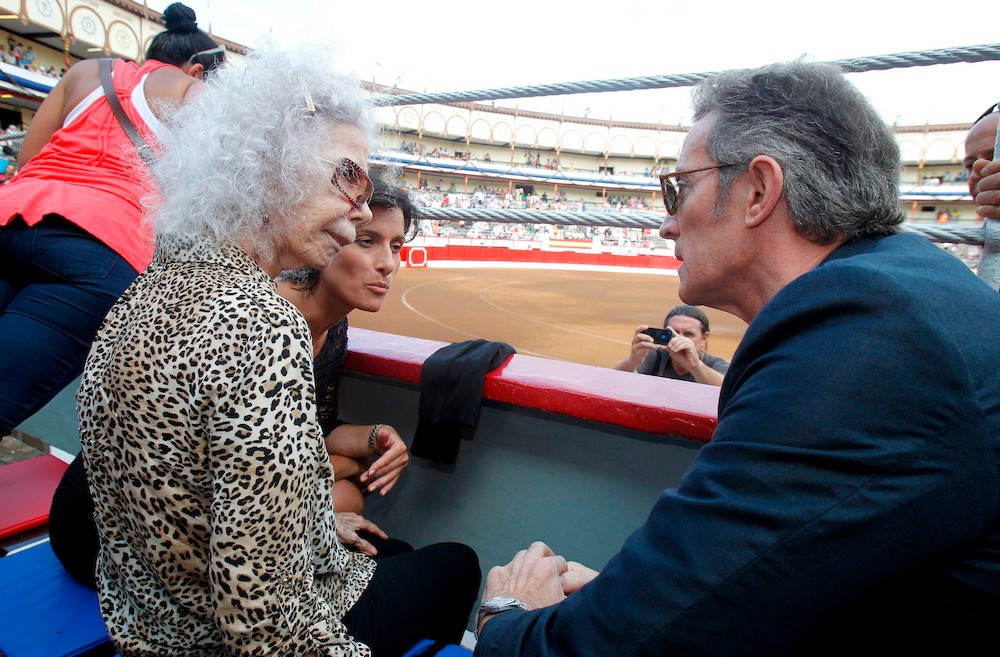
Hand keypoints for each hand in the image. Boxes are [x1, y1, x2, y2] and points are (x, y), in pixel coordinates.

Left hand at [335, 511, 386, 556]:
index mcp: (360, 521)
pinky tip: (354, 529)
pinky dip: (358, 527)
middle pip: (367, 524)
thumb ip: (362, 545)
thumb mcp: (351, 538)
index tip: (386, 538)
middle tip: (379, 536)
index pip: (373, 528)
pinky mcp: (342, 517)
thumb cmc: (336, 529)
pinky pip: (354, 522)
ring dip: (366, 528)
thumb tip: (374, 552)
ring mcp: (348, 516)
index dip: (380, 533)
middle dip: (374, 530)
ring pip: (360, 522)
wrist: (322, 521)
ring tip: (368, 533)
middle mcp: (355, 517)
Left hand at [359, 424, 408, 495]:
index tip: (369, 471)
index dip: (379, 465)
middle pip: (389, 469)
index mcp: (400, 446)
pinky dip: (388, 487)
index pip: (389, 458)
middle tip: (363, 479)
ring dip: (380, 483)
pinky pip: (393, 480)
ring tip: (370, 488)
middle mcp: (403, 456)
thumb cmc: (380, 436)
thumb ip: (382, 435)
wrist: (382, 440)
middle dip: (376, 475)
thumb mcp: (379, 433)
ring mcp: (402, 465)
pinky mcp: (398, 471)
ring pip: (391, 476)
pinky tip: (382, 492)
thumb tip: (385, 433)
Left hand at [479, 543, 596, 634]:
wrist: (509, 630)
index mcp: (547, 568)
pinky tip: (512, 587)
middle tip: (547, 567)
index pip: (560, 561)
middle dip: (545, 556)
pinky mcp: (496, 575)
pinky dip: (509, 576)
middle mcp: (528, 563)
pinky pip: (504, 569)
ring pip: (521, 555)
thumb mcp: (562, 607)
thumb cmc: (537, 621)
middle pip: (540, 548)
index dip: (562, 572)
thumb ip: (568, 593)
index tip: (561, 580)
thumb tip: (573, 592)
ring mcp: (510, 567)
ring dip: (527, 563)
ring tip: (530, 577)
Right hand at [613, 325, 659, 370]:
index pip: (637, 330)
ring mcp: (635, 347)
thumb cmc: (642, 350)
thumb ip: (649, 340)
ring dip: (649, 344)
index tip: (647, 327)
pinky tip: (654, 348)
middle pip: (638, 336)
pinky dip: (649, 349)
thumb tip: (660, 337)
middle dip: (646, 337)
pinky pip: (643, 350)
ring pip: (641, 343)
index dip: (641, 327)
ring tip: (655, 345)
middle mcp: (634, 341)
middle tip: (653, 339)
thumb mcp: (645, 344)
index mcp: (636, 337)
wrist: (635, 360)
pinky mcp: (636, 353)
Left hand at [663, 330, 700, 372]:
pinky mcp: (691, 346)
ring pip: (680, 340)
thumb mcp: (673, 353)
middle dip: (671, 341)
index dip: (671, 330)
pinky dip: (678, 347)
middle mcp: (686, 340)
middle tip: (669, 346)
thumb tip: (661, 346)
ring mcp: (689, 343)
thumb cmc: (682, 359)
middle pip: (677, 337)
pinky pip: (683, 344)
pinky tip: (675, 350)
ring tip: (672, 350)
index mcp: (682, 341)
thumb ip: (668, 348)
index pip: (676, 334)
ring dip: (675, 345)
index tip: (667, 327)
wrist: (690, 365)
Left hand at [973, 158, 999, 219]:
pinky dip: (984, 210)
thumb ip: (990, 168)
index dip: (989, 168)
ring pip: (995, 196)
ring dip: (982, 198)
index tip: (982, 172)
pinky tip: (981, 208)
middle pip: (998, 180)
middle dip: (983, 184)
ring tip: (980, 198)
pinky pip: (996, 211)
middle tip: (980, 187)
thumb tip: (977, 164)